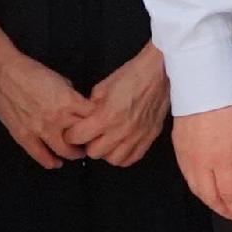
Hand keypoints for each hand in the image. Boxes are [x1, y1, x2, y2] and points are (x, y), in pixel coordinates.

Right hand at [0, 28, 86, 169]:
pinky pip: (40, 155)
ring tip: (76, 153)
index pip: (94, 118)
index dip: (99, 123)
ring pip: (64, 151)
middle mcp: (58, 118)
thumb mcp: (61, 80)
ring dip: (73, 154)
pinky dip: (50, 161)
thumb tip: (80, 109)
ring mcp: (40, 129)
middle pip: (82, 137)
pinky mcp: (23, 136)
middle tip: (91, 141)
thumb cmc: (32, 72)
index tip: (100, 125)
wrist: (2, 73)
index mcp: (69, 101)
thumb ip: (72, 97)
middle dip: (89, 140)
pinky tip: (56, 163)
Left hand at [76, 48, 171, 168]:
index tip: (74, 130)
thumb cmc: (131, 76)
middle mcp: (121, 130)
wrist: (159, 72)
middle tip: (91, 135)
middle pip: (94, 152)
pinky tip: (121, 145)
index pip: (78, 137)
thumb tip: (84, 119)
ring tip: (107, 141)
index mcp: (106, 116)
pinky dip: (124, 154)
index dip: (72, 134)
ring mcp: (137, 136)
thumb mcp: (102, 87)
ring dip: (107, 151)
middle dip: (89, 143)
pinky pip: (133, 158)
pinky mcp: (150, 137)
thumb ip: (90, 107)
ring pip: (113, 159)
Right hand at [175, 100, 231, 226]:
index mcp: (221, 159)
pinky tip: (206, 189)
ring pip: (196, 190)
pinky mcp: (177, 148)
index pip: (230, 194)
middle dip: (224, 210)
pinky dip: (198, 189)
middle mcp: (200, 162)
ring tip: (224, 207)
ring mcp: (185, 156)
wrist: (201, 80)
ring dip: (210, 202)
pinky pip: (187, 177)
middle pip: (210, 196)